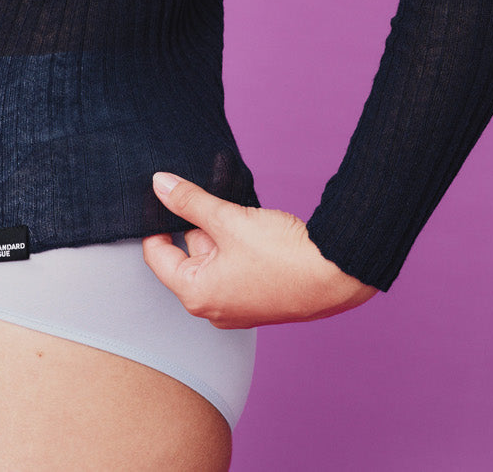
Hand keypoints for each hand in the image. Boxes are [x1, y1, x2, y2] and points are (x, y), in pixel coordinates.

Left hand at [142, 172, 377, 328]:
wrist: (335, 276)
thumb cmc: (282, 256)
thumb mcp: (228, 219)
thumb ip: (190, 201)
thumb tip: (159, 184)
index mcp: (196, 294)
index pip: (157, 255)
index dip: (159, 222)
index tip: (167, 198)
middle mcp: (212, 308)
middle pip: (189, 255)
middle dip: (200, 225)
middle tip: (216, 202)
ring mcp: (236, 307)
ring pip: (214, 259)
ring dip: (222, 233)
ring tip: (241, 215)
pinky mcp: (257, 300)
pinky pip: (234, 268)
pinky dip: (238, 246)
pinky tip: (255, 229)